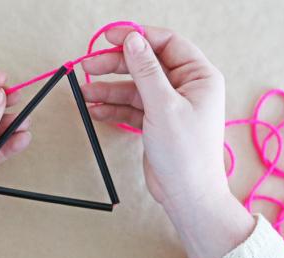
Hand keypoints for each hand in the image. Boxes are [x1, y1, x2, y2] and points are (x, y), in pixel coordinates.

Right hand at [82, 27, 254, 257]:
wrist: (187, 195)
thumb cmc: (186, 153)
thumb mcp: (163, 106)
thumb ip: (146, 70)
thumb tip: (133, 40)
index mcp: (199, 76)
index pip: (166, 44)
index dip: (137, 37)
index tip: (110, 37)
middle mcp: (186, 87)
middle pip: (146, 65)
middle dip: (116, 65)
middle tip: (89, 65)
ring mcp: (170, 106)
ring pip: (135, 88)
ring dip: (109, 90)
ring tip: (84, 93)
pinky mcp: (157, 123)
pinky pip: (132, 108)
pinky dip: (114, 109)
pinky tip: (95, 110)